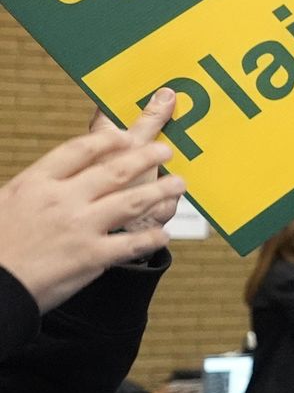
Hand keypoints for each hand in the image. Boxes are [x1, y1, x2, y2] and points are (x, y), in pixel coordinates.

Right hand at [0, 88, 182, 311]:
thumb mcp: (5, 202)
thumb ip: (35, 187)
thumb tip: (54, 177)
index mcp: (36, 183)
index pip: (79, 150)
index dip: (107, 140)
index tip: (126, 134)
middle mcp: (61, 200)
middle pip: (114, 169)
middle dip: (146, 156)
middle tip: (166, 149)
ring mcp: (79, 227)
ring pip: (132, 201)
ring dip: (160, 191)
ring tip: (178, 183)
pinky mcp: (91, 257)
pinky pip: (133, 244)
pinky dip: (152, 238)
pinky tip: (163, 234)